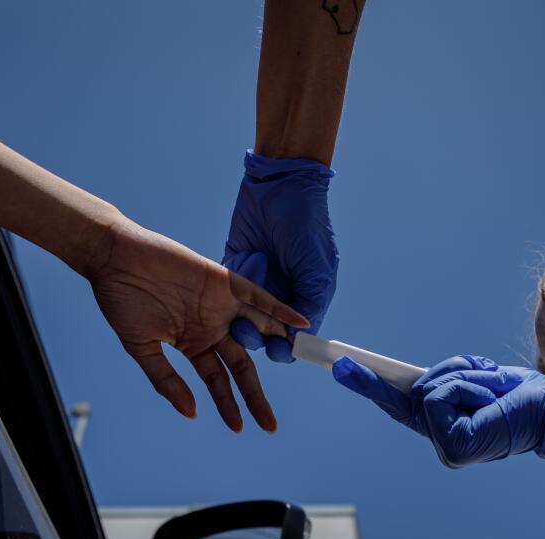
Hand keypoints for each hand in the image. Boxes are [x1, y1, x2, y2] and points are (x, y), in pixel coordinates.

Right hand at [84, 215, 308, 431]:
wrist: (115, 258)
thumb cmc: (121, 301)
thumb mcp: (141, 347)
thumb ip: (165, 379)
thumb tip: (191, 412)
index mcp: (192, 345)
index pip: (218, 381)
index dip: (228, 404)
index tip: (238, 428)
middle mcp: (211, 328)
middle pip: (241, 366)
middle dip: (254, 396)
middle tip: (269, 424)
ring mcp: (220, 305)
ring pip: (256, 331)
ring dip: (277, 348)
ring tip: (297, 369)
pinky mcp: (223, 281)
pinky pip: (257, 296)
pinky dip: (278, 309)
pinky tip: (297, 323)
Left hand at [224, 150, 337, 361]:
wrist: (281, 183)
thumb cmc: (307, 224)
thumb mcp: (316, 266)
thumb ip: (310, 300)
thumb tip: (303, 334)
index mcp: (304, 297)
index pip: (293, 336)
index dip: (286, 348)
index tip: (278, 349)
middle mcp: (279, 295)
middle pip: (264, 332)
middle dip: (257, 337)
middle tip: (247, 332)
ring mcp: (255, 283)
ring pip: (242, 317)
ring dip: (239, 321)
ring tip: (235, 320)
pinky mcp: (234, 268)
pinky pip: (227, 290)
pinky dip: (229, 291)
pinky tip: (240, 274)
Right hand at [332, 355, 499, 435]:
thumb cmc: (521, 395)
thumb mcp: (477, 380)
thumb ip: (447, 382)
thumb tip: (423, 387)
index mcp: (447, 427)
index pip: (401, 404)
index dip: (370, 386)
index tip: (340, 367)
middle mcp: (443, 442)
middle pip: (411, 394)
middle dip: (416, 376)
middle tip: (355, 364)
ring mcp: (446, 447)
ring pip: (429, 389)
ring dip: (463, 376)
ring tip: (493, 389)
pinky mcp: (453, 446)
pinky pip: (440, 395)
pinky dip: (466, 386)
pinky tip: (490, 399)